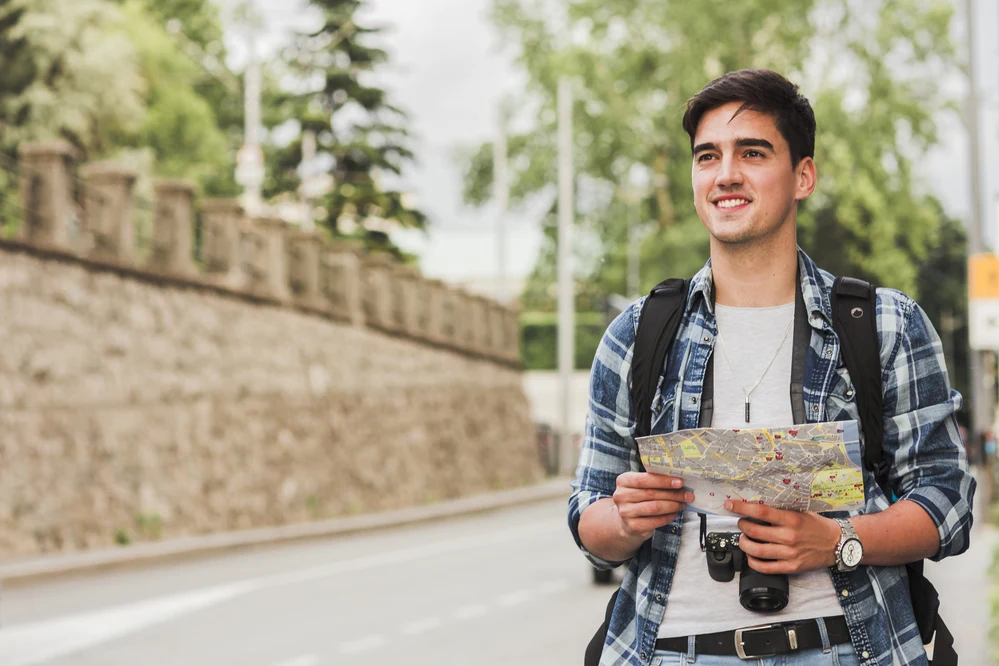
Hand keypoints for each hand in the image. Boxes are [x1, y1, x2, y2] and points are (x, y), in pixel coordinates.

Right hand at [613, 472, 691, 540]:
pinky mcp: (632, 526)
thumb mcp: (642, 486)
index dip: (663, 481)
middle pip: (651, 494)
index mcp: (623, 481)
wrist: (628, 519)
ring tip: (682, 504)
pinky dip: (668, 517)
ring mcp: (625, 512)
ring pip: (655, 507)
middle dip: (673, 494)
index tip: (679, 482)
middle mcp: (621, 496)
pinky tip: (674, 513)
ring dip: (672, 506)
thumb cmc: (639, 498)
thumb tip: (679, 482)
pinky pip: (655, 521)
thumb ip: (655, 481)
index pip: (644, 479)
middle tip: (687, 495)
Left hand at [724, 500, 840, 574]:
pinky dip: (753, 562)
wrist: (838, 544)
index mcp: (791, 519)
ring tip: (743, 539)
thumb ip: (781, 511)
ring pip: (756, 550)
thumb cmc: (817, 526)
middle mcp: (789, 537)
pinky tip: (751, 556)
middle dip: (741, 526)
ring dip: (744, 543)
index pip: (761, 511)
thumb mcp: (800, 512)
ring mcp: (790, 554)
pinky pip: (766, 567)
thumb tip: (756, 506)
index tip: (730, 505)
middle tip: (741, 523)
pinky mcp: (791, 567)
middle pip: (754, 531)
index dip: (742, 508)